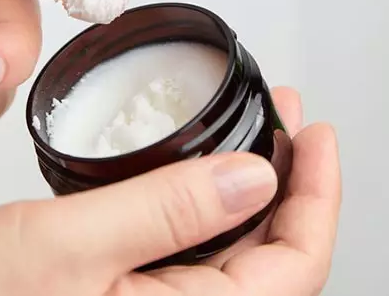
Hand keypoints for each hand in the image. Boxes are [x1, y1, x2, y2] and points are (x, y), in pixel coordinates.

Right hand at [0, 87, 341, 295]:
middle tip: (292, 123)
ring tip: (261, 133)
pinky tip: (206, 175)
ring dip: (255, 191)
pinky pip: (199, 262)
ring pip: (240, 258)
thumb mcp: (68, 246)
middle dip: (292, 183)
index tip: (319, 135)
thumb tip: (254, 178)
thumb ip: (168, 211)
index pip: (297, 265)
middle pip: (277, 260)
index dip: (320, 195)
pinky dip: (213, 212)